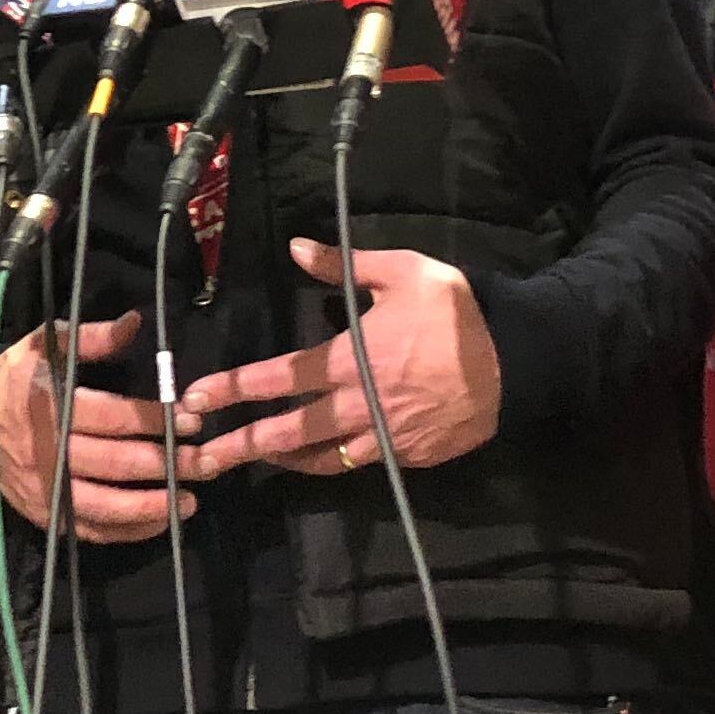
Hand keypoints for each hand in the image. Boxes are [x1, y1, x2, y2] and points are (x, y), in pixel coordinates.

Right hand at [0, 313, 195, 543]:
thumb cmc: (16, 380)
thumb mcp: (43, 346)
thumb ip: (90, 338)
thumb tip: (135, 323)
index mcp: (50, 406)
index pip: (112, 416)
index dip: (154, 419)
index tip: (192, 420)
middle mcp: (48, 452)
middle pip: (116, 463)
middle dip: (166, 463)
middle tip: (205, 462)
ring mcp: (46, 489)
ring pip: (105, 505)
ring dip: (152, 505)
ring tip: (190, 500)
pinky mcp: (45, 515)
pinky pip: (91, 530)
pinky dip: (127, 531)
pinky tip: (159, 522)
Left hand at [173, 240, 501, 481]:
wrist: (517, 360)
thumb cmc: (457, 312)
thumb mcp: (403, 272)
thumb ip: (343, 266)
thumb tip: (295, 249)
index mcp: (351, 358)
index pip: (279, 377)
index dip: (234, 388)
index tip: (197, 397)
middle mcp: (358, 404)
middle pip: (288, 431)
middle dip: (239, 445)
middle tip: (199, 458)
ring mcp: (383, 437)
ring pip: (319, 457)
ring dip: (279, 461)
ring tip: (247, 462)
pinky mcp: (406, 456)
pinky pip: (356, 464)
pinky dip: (327, 464)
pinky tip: (309, 460)